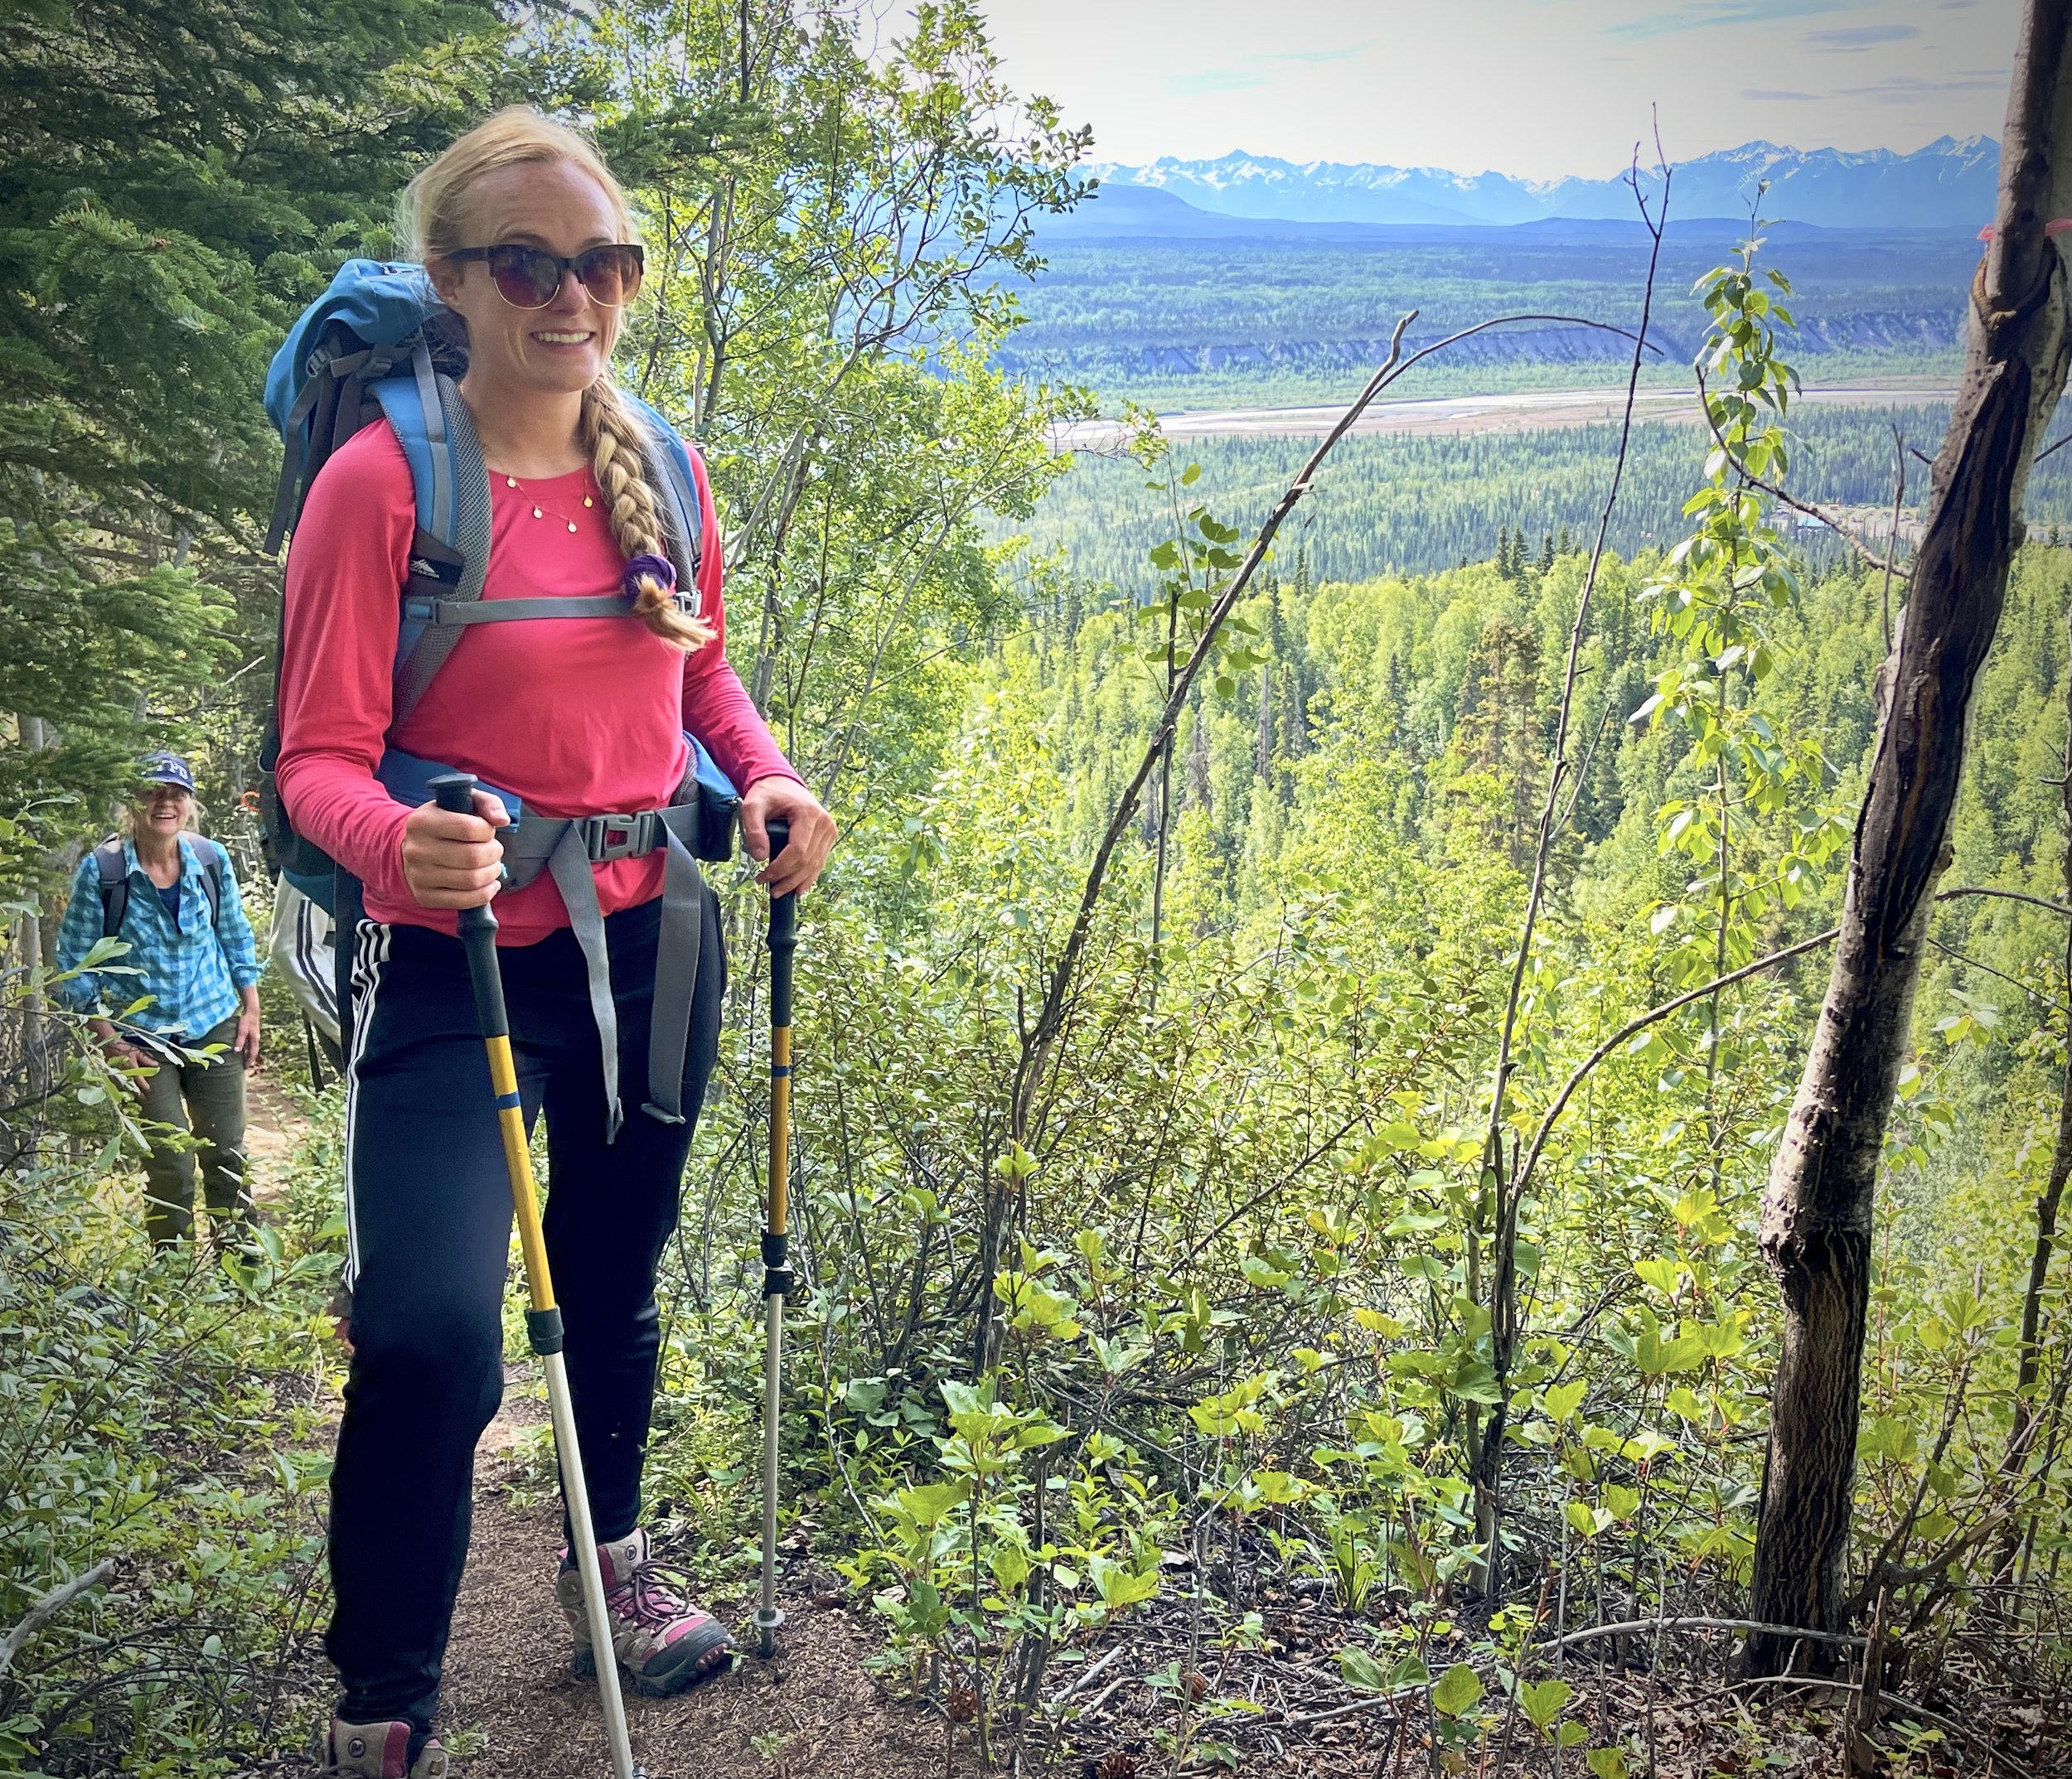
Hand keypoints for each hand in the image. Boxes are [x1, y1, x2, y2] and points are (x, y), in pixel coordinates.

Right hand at [100, 1035, 155, 1094]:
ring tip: (134, 1096)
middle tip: (142, 1098)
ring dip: (129, 1091)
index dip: (144, 1087)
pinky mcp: (111, 1074)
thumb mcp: (138, 1052)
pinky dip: (122, 1087)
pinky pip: (117, 1083)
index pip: (139, 1081)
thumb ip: (147, 1060)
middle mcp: (124, 1073)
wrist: (109, 1045)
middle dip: (136, 1093)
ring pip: (124, 1087)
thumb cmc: (124, 1048)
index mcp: (131, 1068)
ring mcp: (116, 1075)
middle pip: (131, 1086)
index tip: (148, 1091)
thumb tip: (156, 1065)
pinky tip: (124, 1090)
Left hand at [234, 1008, 261, 1069]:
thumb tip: (237, 1051)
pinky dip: (248, 1049)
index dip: (249, 1061)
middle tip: (244, 1067)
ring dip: (249, 1055)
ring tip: (244, 1060)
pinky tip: (243, 1049)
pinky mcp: (253, 1034)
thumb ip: (240, 1040)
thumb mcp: (242, 1030)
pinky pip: (251, 1044)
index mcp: (254, 1040)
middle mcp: (256, 1040)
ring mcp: (255, 1037)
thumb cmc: (246, 1020)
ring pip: (253, 1048)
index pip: (252, 1054)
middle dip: (250, 1060)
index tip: (245, 1067)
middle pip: (254, 1052)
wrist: (252, 1011)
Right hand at [400, 790, 508, 909]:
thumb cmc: (446, 822)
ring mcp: (418, 876)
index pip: (468, 828)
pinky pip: (464, 901)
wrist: (412, 848)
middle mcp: (416, 849)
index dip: (487, 831)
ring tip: (492, 865)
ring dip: (492, 873)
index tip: (487, 831)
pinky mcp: (425, 897)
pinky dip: (485, 894)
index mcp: (422, 821)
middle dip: (494, 853)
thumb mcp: (463, 803)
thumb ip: (487, 803)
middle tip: (494, 850)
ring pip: (471, 880)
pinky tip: (490, 884)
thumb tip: (503, 820)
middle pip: (473, 857)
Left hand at [739, 777, 835, 897]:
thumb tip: (760, 858)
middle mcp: (824, 823)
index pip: (798, 851)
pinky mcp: (828, 836)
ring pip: (815, 865)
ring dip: (797, 882)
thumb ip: (754, 830)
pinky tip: (798, 888)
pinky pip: (819, 862)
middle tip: (769, 889)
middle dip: (787, 879)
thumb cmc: (767, 793)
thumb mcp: (752, 806)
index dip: (780, 869)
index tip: (763, 877)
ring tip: (779, 891)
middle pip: (807, 861)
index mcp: (808, 813)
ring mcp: (829, 830)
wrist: (782, 783)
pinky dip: (808, 877)